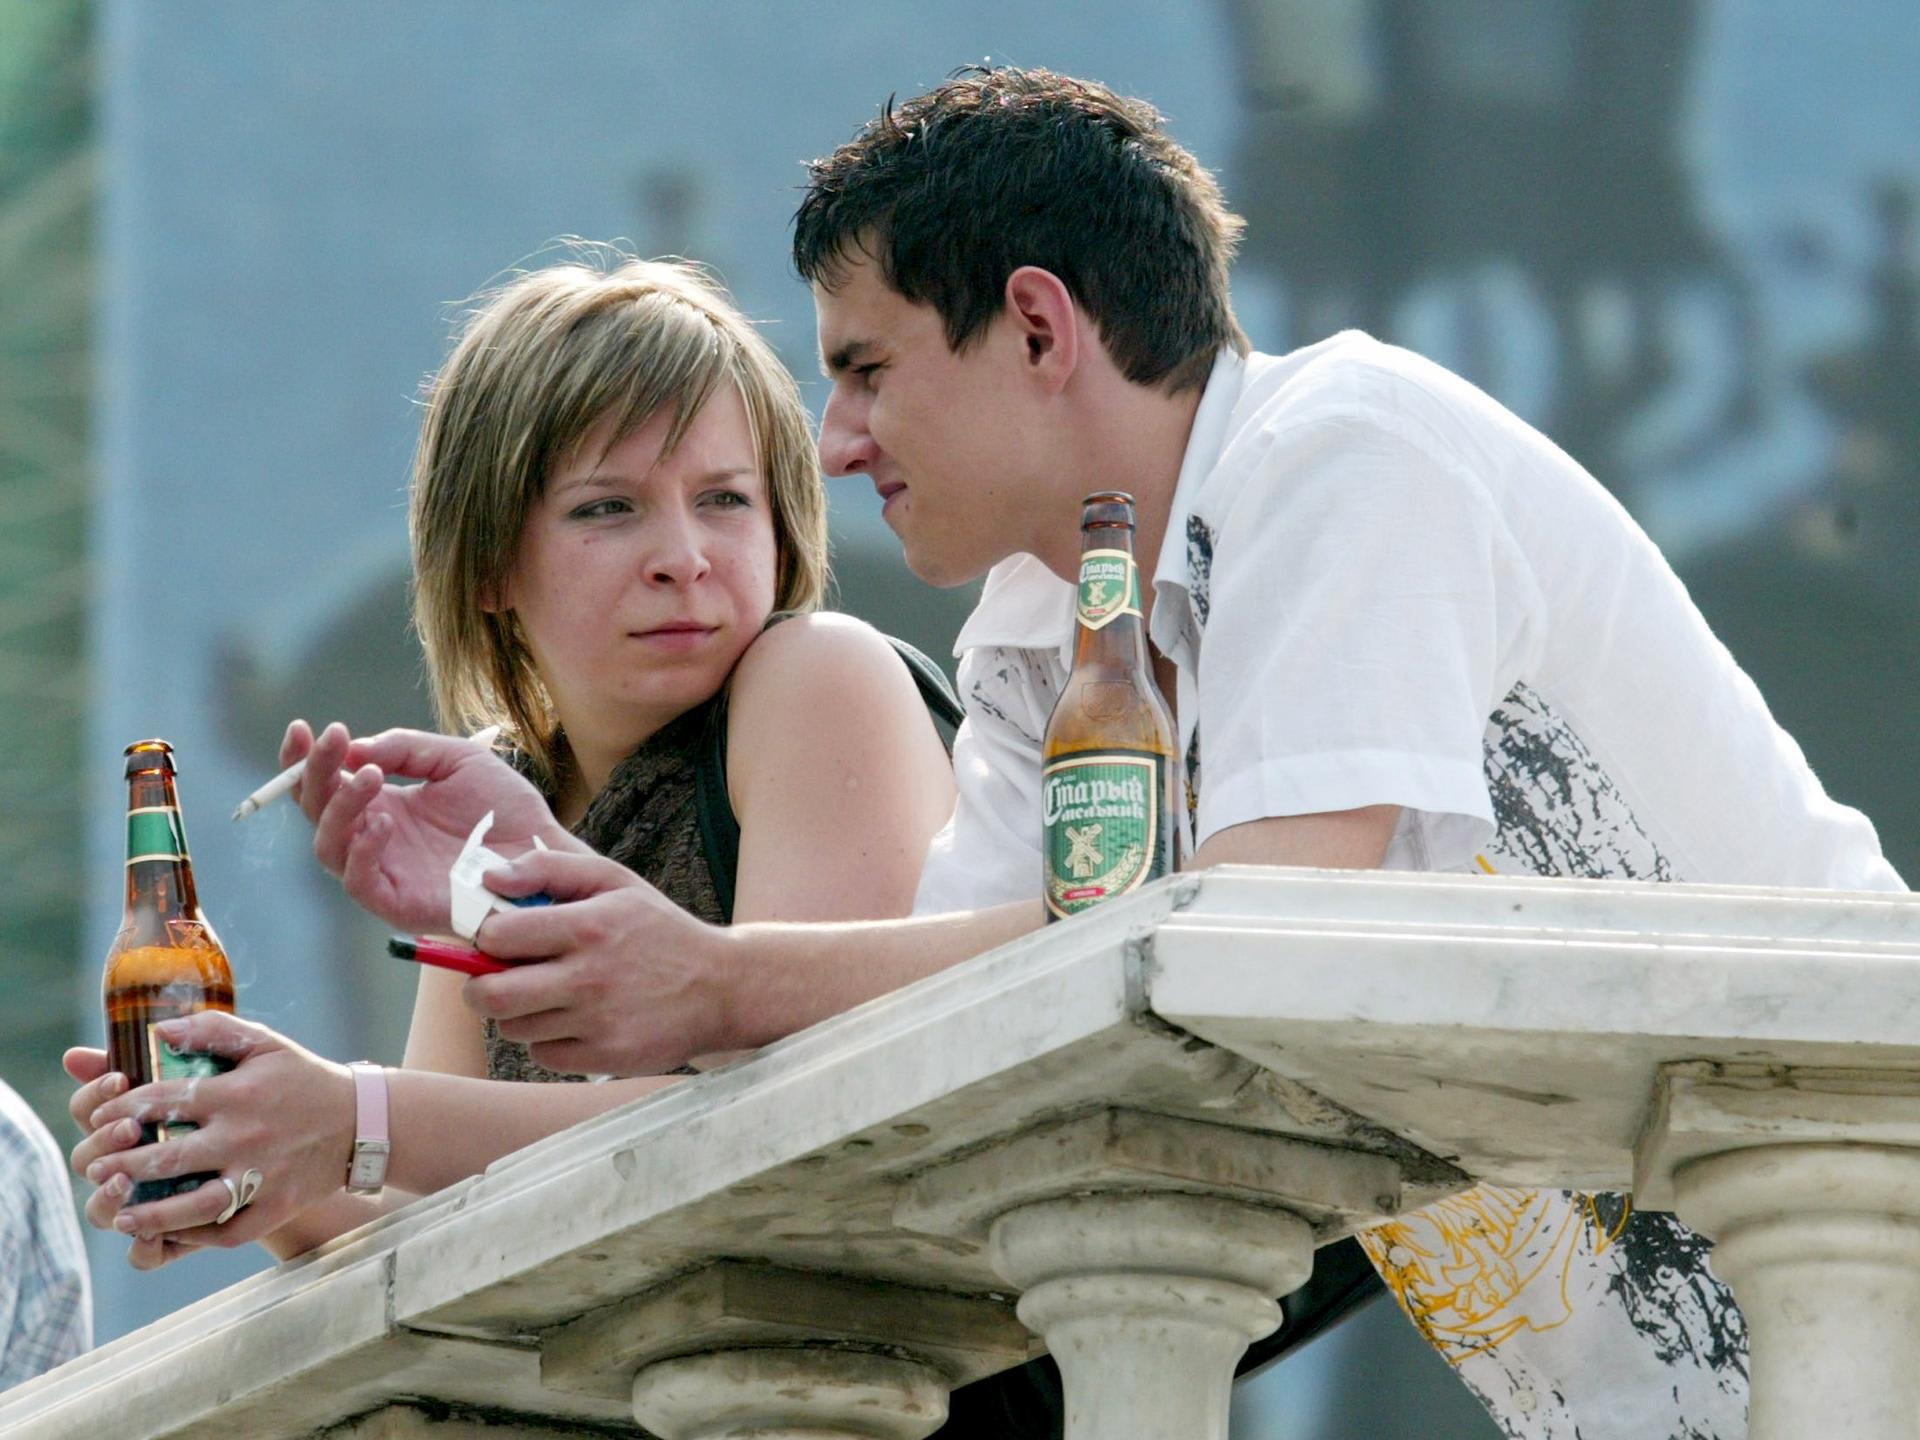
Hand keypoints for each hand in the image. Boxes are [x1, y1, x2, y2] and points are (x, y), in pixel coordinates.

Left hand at [67, 1013, 355, 1269]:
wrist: (361, 1122)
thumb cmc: (302, 1079)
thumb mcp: (263, 1043)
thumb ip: (210, 1029)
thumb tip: (155, 1033)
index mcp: (237, 1093)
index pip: (159, 1101)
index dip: (118, 1109)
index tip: (102, 1117)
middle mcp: (246, 1136)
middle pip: (166, 1158)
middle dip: (121, 1166)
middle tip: (97, 1170)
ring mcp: (262, 1176)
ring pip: (193, 1206)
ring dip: (148, 1214)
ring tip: (121, 1215)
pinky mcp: (278, 1207)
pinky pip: (227, 1231)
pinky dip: (194, 1235)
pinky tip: (170, 1231)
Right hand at [283, 720, 578, 932]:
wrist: (542, 851)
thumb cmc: (504, 809)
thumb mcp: (456, 760)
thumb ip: (406, 748)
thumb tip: (354, 750)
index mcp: (383, 805)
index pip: (327, 784)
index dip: (306, 760)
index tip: (300, 729)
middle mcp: (374, 839)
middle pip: (318, 811)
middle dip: (317, 772)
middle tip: (334, 739)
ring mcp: (383, 872)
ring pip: (329, 846)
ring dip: (342, 806)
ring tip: (372, 776)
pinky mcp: (397, 903)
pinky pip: (359, 883)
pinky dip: (362, 852)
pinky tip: (384, 822)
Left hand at [465, 850, 733, 1074]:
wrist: (721, 987)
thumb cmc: (658, 929)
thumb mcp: (614, 881)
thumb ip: (550, 868)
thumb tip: (491, 878)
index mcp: (588, 926)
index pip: (496, 937)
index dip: (487, 938)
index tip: (502, 940)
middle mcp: (589, 977)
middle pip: (490, 996)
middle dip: (480, 987)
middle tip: (496, 978)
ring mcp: (597, 1022)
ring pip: (514, 1028)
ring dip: (519, 1013)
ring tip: (550, 995)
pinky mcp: (605, 1057)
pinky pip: (542, 1056)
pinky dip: (548, 1040)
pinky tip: (575, 1020)